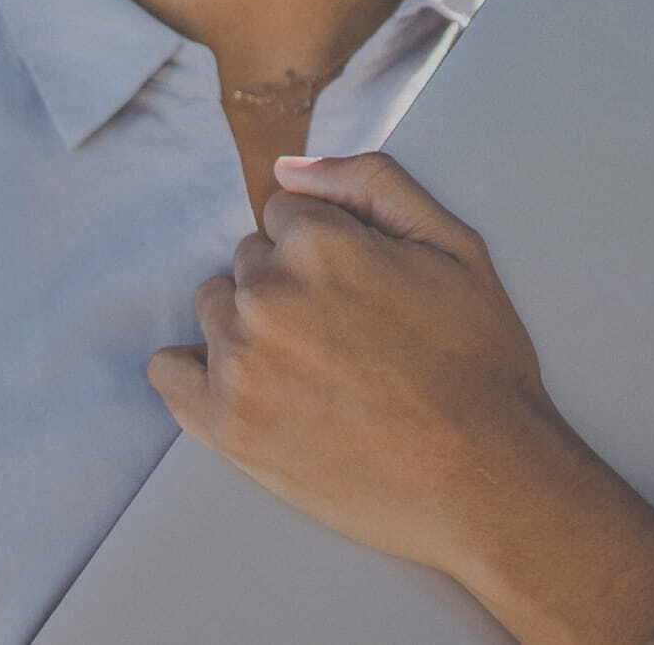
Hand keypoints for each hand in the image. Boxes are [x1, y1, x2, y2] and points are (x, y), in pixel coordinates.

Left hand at [146, 153, 653, 642]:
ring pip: (216, 311)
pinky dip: (196, 376)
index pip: (285, 215)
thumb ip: (370, 183)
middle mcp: (268, 294)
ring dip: (251, 330)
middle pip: (248, 262)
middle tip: (346, 340)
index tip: (360, 291)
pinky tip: (248, 390)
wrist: (485, 484)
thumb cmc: (478, 366)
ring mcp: (240, 361)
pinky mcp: (224, 423)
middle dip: (289, 288)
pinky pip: (169, 371)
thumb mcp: (455, 247)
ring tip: (316, 374)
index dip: (328, 250)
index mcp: (320, 242)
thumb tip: (286, 168)